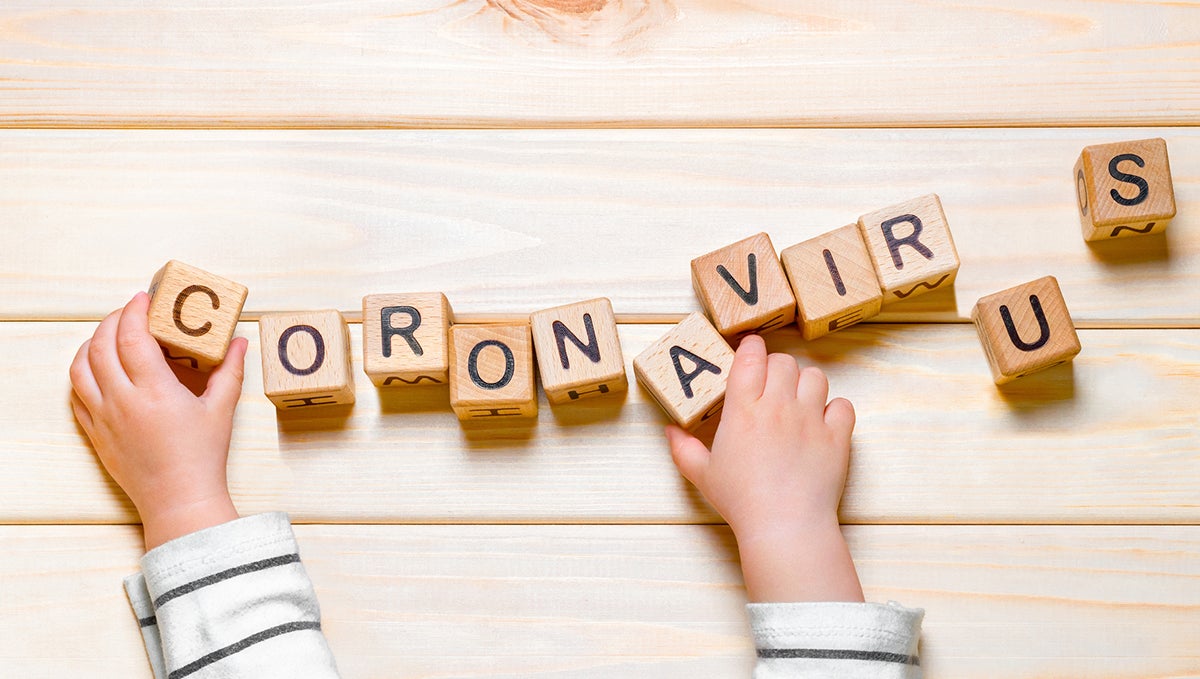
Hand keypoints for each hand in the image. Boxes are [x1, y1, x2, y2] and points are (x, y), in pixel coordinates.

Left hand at [69, 292, 245, 549]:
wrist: (179, 500)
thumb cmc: (202, 458)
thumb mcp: (221, 410)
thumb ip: (230, 371)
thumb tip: (239, 343)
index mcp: (154, 391)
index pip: (132, 336)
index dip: (135, 311)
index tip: (144, 298)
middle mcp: (122, 401)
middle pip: (101, 345)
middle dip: (112, 321)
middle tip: (130, 312)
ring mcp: (104, 418)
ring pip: (80, 367)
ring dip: (91, 344)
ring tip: (110, 335)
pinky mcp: (95, 433)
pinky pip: (77, 394)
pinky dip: (82, 373)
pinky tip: (98, 368)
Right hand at [665, 334, 862, 602]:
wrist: (785, 525)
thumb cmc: (742, 501)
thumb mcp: (702, 475)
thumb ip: (684, 449)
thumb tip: (670, 431)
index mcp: (743, 411)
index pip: (751, 358)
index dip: (751, 347)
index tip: (750, 350)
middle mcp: (779, 407)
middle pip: (784, 362)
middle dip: (777, 367)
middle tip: (771, 384)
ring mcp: (811, 419)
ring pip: (815, 376)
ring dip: (806, 383)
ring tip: (798, 401)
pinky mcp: (836, 437)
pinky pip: (843, 405)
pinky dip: (835, 409)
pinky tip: (823, 422)